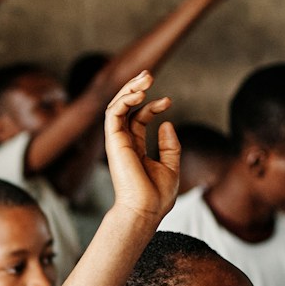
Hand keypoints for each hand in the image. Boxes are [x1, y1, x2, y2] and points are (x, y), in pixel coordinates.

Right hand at [102, 71, 180, 223]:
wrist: (145, 210)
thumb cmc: (157, 196)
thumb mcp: (171, 166)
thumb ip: (170, 146)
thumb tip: (166, 124)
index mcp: (135, 148)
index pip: (138, 119)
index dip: (152, 106)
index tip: (168, 101)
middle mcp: (123, 143)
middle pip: (124, 108)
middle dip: (135, 89)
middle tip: (149, 74)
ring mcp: (117, 142)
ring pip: (116, 106)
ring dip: (129, 89)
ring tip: (146, 77)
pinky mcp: (113, 141)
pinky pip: (114, 113)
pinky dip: (125, 99)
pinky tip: (139, 93)